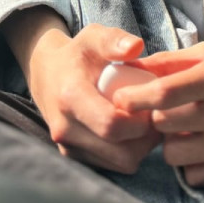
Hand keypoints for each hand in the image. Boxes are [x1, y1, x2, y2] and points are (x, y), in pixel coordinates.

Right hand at [27, 23, 162, 175]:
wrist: (47, 74)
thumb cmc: (77, 55)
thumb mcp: (93, 37)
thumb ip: (114, 39)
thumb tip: (137, 46)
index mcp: (70, 97)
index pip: (112, 125)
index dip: (141, 120)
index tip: (152, 103)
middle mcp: (65, 128)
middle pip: (121, 152)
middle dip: (147, 138)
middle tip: (156, 115)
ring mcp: (68, 147)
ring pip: (120, 163)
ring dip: (141, 147)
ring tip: (145, 121)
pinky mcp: (73, 158)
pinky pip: (112, 166)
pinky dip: (129, 153)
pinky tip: (132, 131)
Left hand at [111, 41, 203, 186]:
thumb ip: (172, 60)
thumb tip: (132, 67)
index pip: (164, 94)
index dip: (135, 98)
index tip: (120, 99)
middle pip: (163, 125)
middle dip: (156, 118)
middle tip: (162, 111)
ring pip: (174, 154)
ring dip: (171, 143)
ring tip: (184, 130)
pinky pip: (194, 175)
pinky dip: (190, 163)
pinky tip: (201, 146)